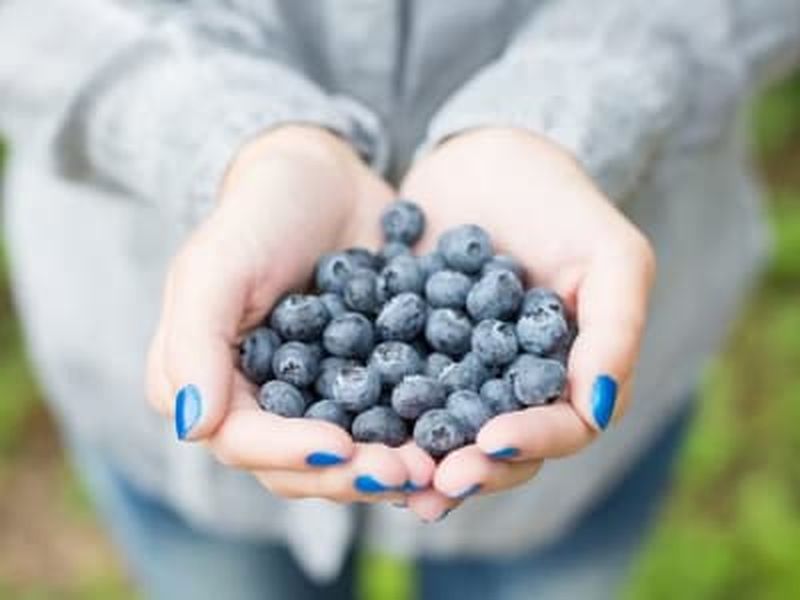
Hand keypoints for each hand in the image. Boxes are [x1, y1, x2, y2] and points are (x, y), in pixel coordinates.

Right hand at [146, 126, 434, 503]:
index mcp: (211, 384)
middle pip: (301, 464)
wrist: (325, 178)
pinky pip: (388, 420)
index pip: (244, 440)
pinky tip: (454, 441)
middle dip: (351, 473)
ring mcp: (317, 398)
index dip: (291, 452)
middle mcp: (262, 404)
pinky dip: (417, 435)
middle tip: (407, 473)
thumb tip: (193, 427)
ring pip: (349, 454)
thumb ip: (195, 342)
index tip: (342, 449)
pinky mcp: (366, 384)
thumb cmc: (261, 211)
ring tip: (435, 469)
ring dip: (389, 467)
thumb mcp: (217, 264)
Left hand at [398, 128, 655, 519]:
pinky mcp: (409, 354)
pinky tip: (348, 430)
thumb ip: (615, 328)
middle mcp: (515, 386)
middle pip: (500, 447)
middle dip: (471, 467)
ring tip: (391, 479)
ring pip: (446, 432)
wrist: (481, 155)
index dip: (531, 441)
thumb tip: (601, 411)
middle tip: (436, 482)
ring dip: (422, 459)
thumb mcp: (609, 252)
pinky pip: (393, 392)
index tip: (491, 441)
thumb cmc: (557, 199)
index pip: (564, 428)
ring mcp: (460, 374)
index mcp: (571, 373)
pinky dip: (377, 414)